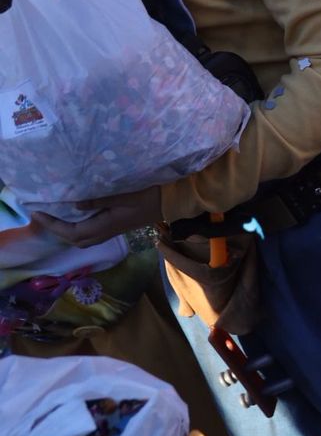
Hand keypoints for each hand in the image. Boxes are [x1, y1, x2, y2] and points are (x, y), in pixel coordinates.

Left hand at [29, 186, 162, 247]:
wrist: (169, 204)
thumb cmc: (149, 197)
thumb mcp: (124, 195)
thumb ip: (99, 200)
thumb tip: (74, 204)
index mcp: (106, 225)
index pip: (72, 232)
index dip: (52, 225)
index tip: (37, 212)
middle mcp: (106, 233)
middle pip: (73, 239)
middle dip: (55, 229)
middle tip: (41, 215)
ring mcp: (110, 232)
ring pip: (81, 240)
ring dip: (64, 232)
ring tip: (52, 218)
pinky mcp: (113, 228)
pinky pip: (88, 235)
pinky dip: (75, 231)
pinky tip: (72, 220)